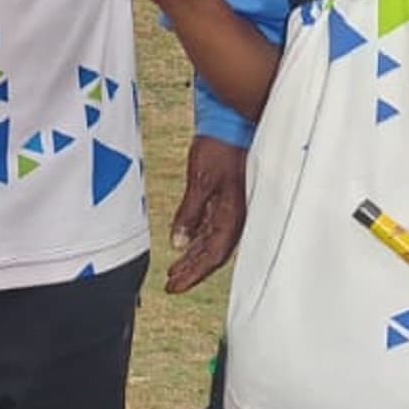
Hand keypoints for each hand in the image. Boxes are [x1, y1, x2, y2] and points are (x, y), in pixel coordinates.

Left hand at [166, 134, 246, 292]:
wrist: (233, 121)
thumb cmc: (220, 147)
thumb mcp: (200, 180)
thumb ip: (190, 213)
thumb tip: (179, 243)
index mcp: (233, 216)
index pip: (212, 255)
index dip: (193, 274)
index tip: (174, 286)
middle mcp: (236, 216)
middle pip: (213, 253)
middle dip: (192, 270)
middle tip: (171, 284)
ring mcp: (233, 208)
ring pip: (213, 241)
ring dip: (194, 257)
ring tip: (175, 270)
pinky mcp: (228, 198)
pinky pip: (213, 227)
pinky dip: (198, 238)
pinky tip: (187, 244)